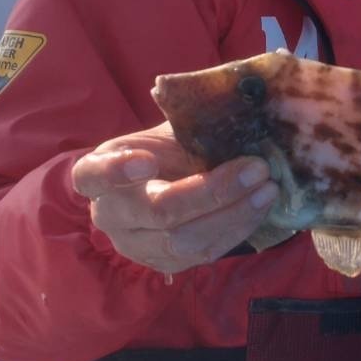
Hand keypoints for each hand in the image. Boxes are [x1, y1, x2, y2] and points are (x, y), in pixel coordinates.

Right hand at [71, 121, 279, 273]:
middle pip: (157, 210)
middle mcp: (110, 215)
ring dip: (233, 214)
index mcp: (98, 173)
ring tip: (268, 189)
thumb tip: (229, 96)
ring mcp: (137, 245)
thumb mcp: (167, 130)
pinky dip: (238, 228)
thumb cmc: (165, 149)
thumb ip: (187, 119)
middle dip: (212, 191)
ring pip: (183, 240)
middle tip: (257, 168)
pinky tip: (261, 206)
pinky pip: (203, 254)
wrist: (164, 181)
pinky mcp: (165, 264)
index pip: (93, 175)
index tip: (147, 161)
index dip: (116, 171)